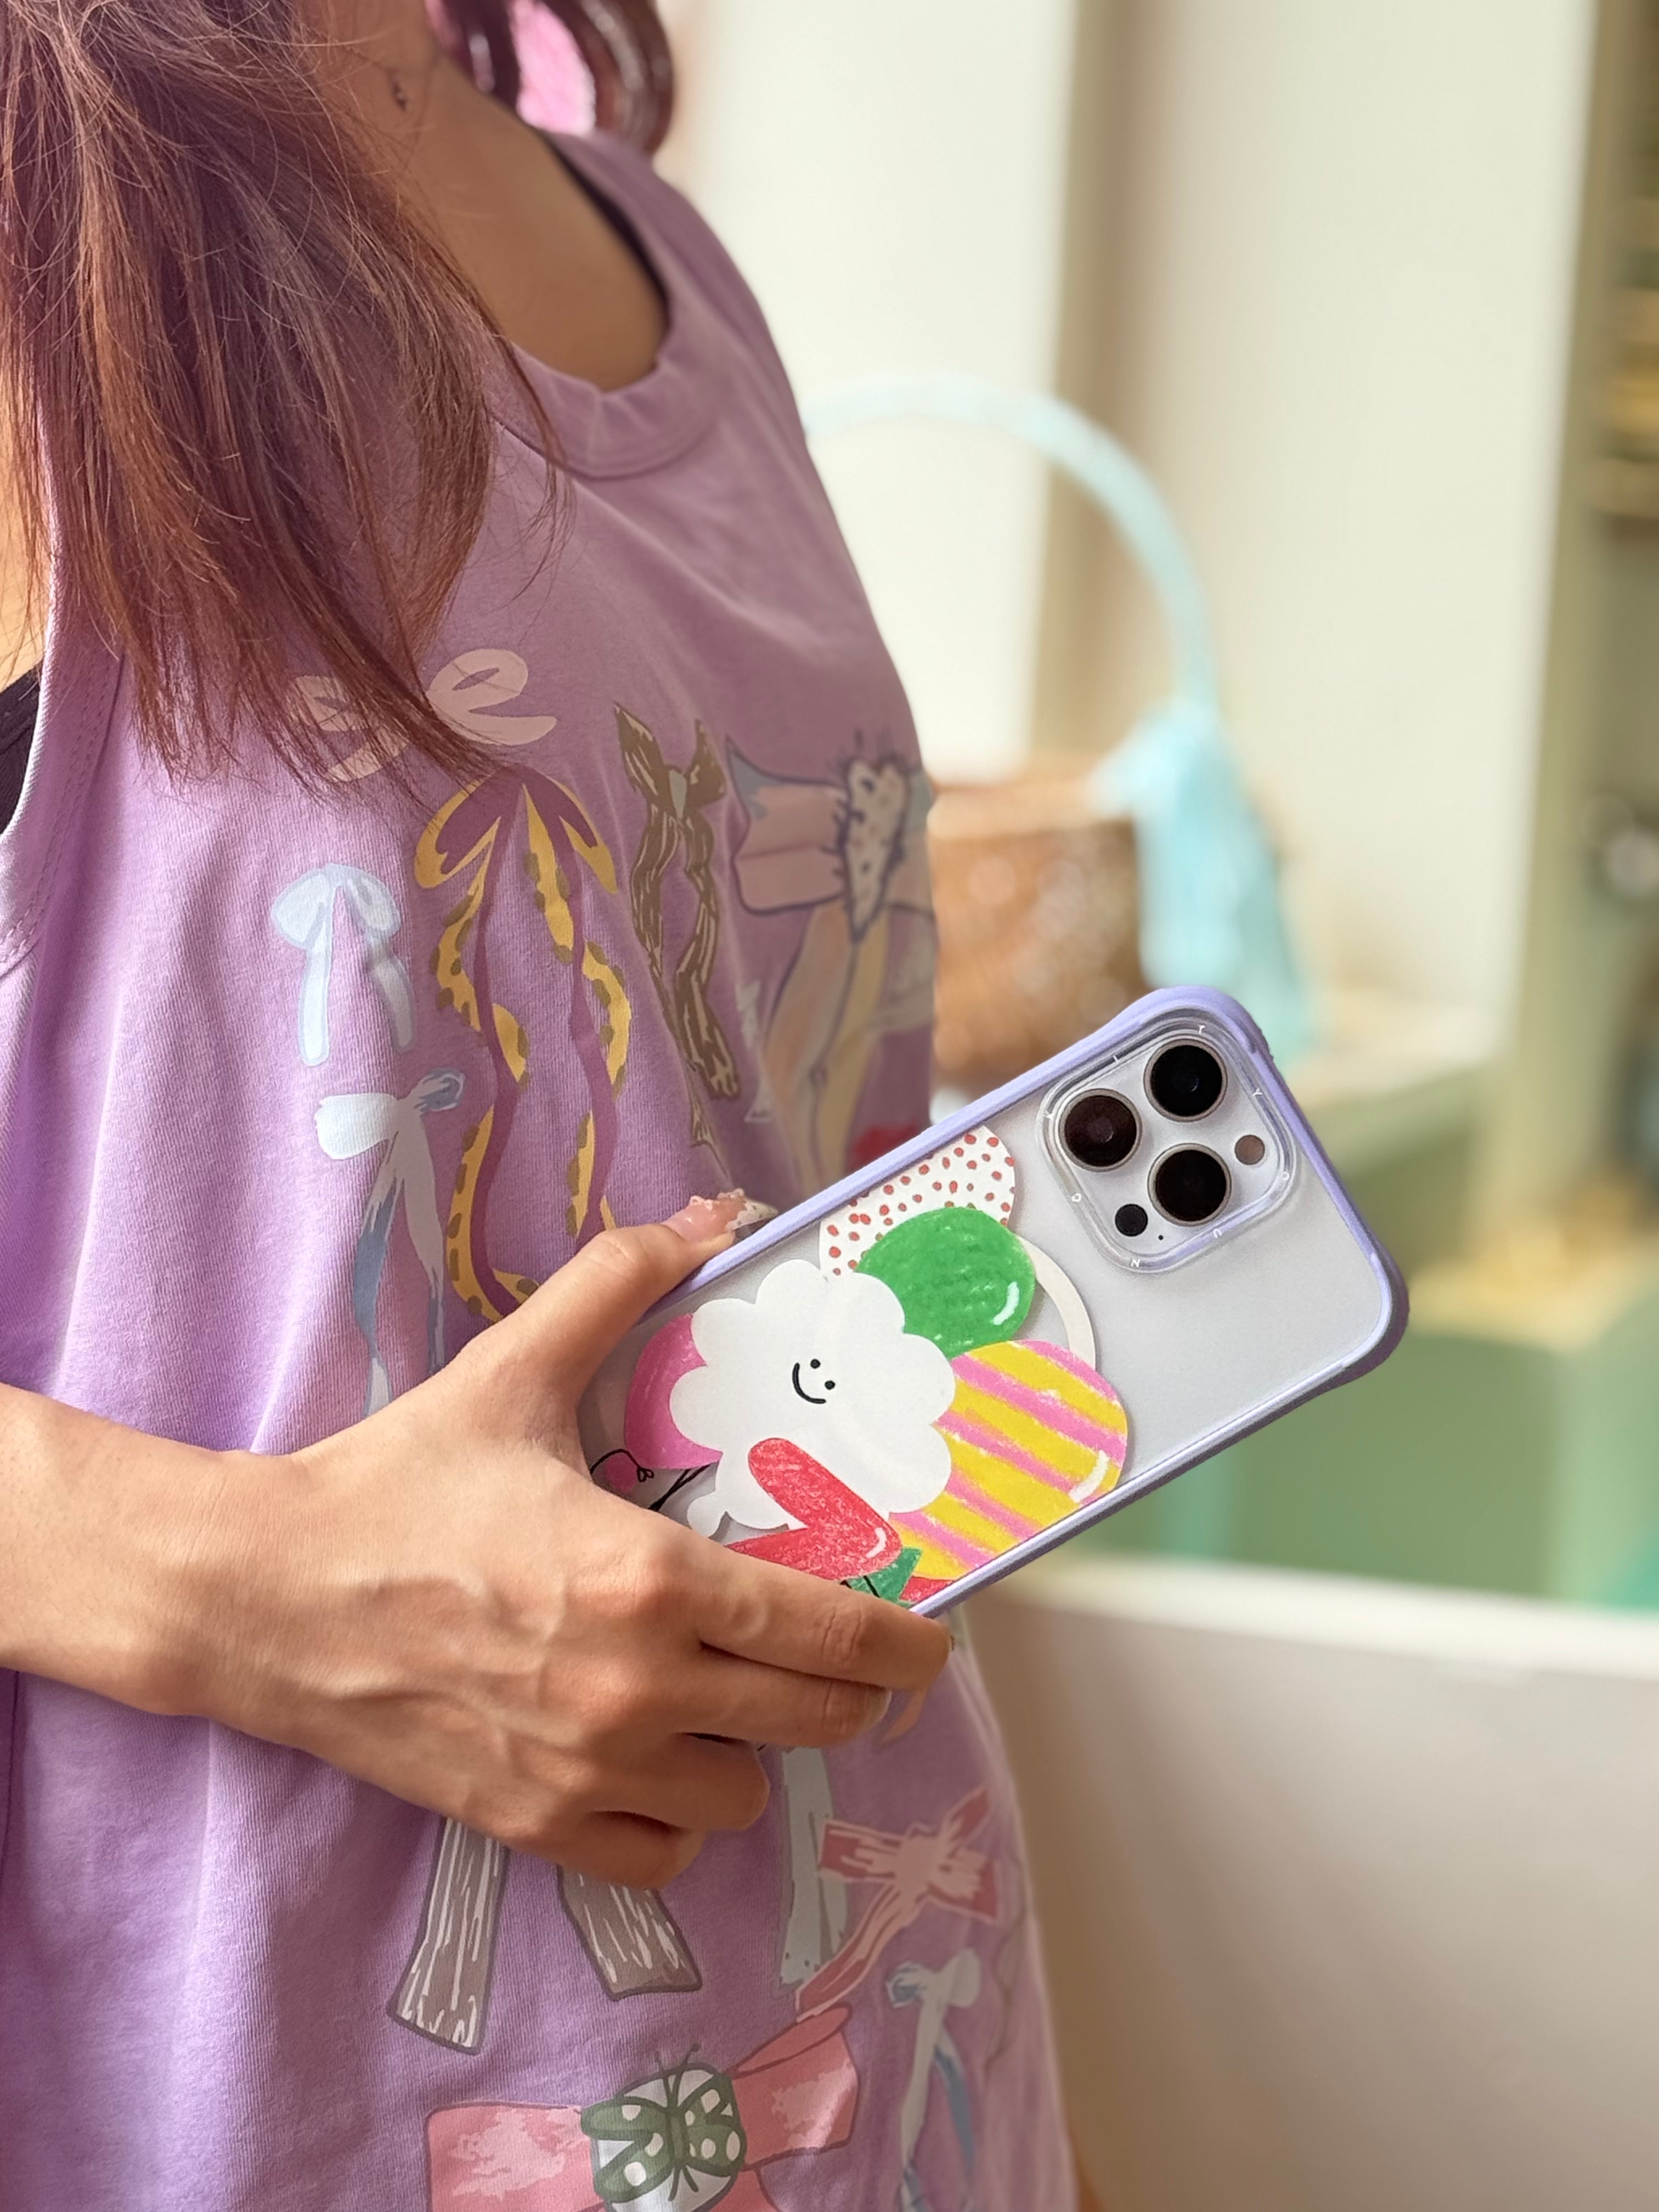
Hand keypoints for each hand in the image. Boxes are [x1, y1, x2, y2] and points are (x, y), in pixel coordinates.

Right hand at [175, 1196, 951, 1887]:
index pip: (833, 1635)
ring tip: (717, 1696)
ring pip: (743, 1795)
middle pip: (816, 1721)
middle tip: (836, 1659)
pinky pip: (663, 1857)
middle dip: (849, 1692)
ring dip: (748, 1749)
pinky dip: (674, 1820)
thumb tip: (711, 1216)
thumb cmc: (397, 1483)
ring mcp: (588, 1771)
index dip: (905, 1646)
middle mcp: (637, 1690)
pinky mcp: (533, 1826)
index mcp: (651, 1579)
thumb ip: (619, 1284)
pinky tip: (652, 1762)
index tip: (930, 1645)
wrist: (268, 1598)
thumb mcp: (513, 1368)